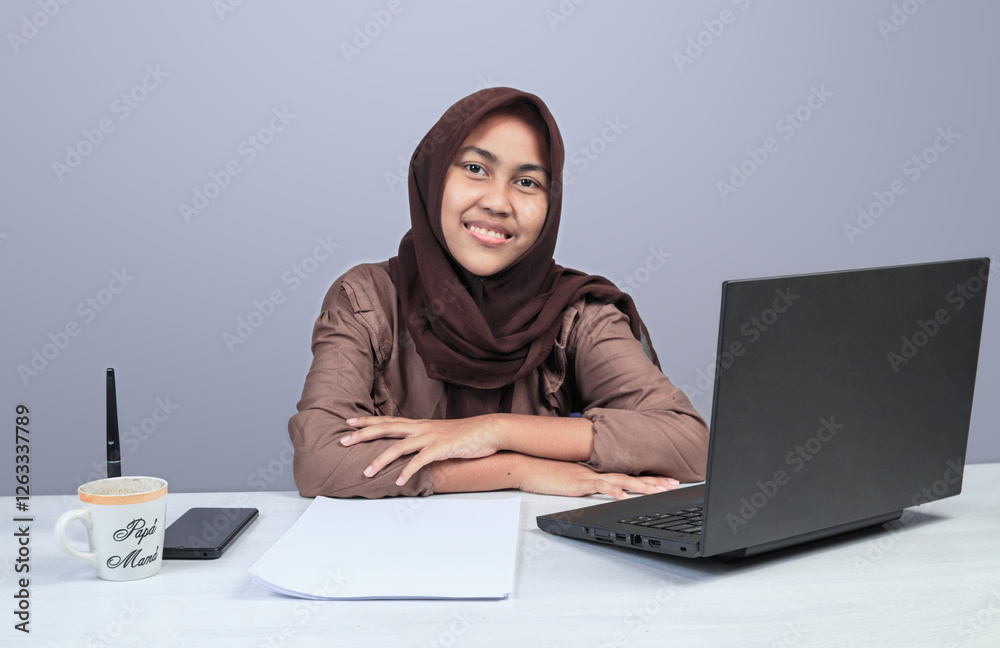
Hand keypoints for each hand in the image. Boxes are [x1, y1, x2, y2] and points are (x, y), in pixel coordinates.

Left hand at [341, 415, 501, 485]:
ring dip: (380, 460)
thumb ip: (422, 440)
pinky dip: (407, 471)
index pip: (388, 420)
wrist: (487, 430)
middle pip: (386, 428)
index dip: (367, 421)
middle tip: (342, 441)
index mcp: (419, 425)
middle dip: (363, 435)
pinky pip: (420, 460)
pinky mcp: (441, 448)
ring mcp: (430, 437)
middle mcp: (421, 428)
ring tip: (365, 472)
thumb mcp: (438, 435)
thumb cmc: (464, 435)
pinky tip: (398, 482)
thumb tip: (409, 451)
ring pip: (399, 446)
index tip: (348, 422)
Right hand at [516, 457, 678, 500]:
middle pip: (631, 476)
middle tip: (674, 484)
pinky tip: (624, 497)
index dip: (649, 477)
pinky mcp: (577, 483)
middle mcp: (597, 471)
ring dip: (641, 486)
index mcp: (597, 470)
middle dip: (654, 481)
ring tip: (659, 490)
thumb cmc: (546, 471)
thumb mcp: (573, 477)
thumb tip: (602, 488)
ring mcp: (588, 476)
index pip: (628, 473)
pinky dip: (612, 491)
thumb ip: (588, 481)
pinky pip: (598, 486)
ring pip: (621, 480)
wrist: (527, 464)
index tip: (667, 480)